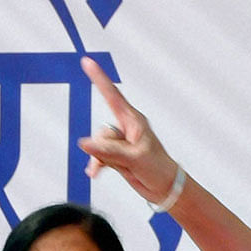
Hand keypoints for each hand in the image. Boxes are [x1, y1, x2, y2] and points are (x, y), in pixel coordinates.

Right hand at [77, 56, 179, 204]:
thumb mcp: (134, 158)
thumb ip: (108, 151)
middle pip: (102, 132)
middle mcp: (126, 128)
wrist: (165, 188)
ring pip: (97, 145)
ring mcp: (120, 142)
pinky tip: (95, 173)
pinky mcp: (116, 155)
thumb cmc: (158, 168)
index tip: (87, 61)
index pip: (113, 96)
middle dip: (105, 148)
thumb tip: (84, 144)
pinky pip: (97, 155)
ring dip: (100, 159)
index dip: (99, 78)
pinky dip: (96, 164)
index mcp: (134, 121)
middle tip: (125, 159)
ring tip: (113, 168)